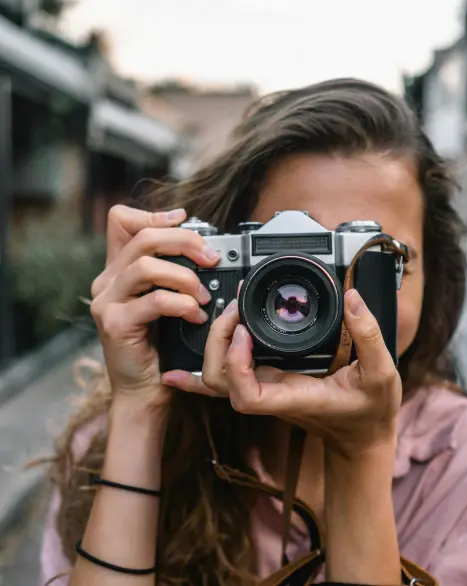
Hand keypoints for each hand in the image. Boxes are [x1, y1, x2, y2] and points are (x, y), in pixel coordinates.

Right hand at [89, 205, 220, 410]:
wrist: (144, 389)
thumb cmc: (160, 346)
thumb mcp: (167, 302)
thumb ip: (174, 275)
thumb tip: (205, 251)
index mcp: (118, 271)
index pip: (121, 221)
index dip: (153, 214)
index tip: (185, 219)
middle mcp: (107, 282)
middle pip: (143, 238)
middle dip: (184, 242)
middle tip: (211, 258)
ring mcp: (107, 302)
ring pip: (146, 266)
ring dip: (185, 277)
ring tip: (203, 296)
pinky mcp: (116, 324)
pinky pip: (155, 301)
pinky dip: (182, 305)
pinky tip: (196, 316)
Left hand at [162, 289, 401, 455]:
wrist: (362, 436)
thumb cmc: (370, 412)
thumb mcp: (381, 373)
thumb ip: (369, 335)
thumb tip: (352, 298)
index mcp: (294, 396)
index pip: (246, 394)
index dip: (236, 363)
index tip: (246, 332)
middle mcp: (272, 394)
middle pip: (219, 381)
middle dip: (218, 342)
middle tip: (236, 308)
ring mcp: (267, 390)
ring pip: (217, 379)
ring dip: (212, 345)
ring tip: (228, 312)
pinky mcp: (268, 382)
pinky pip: (228, 378)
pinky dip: (201, 371)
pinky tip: (179, 367)